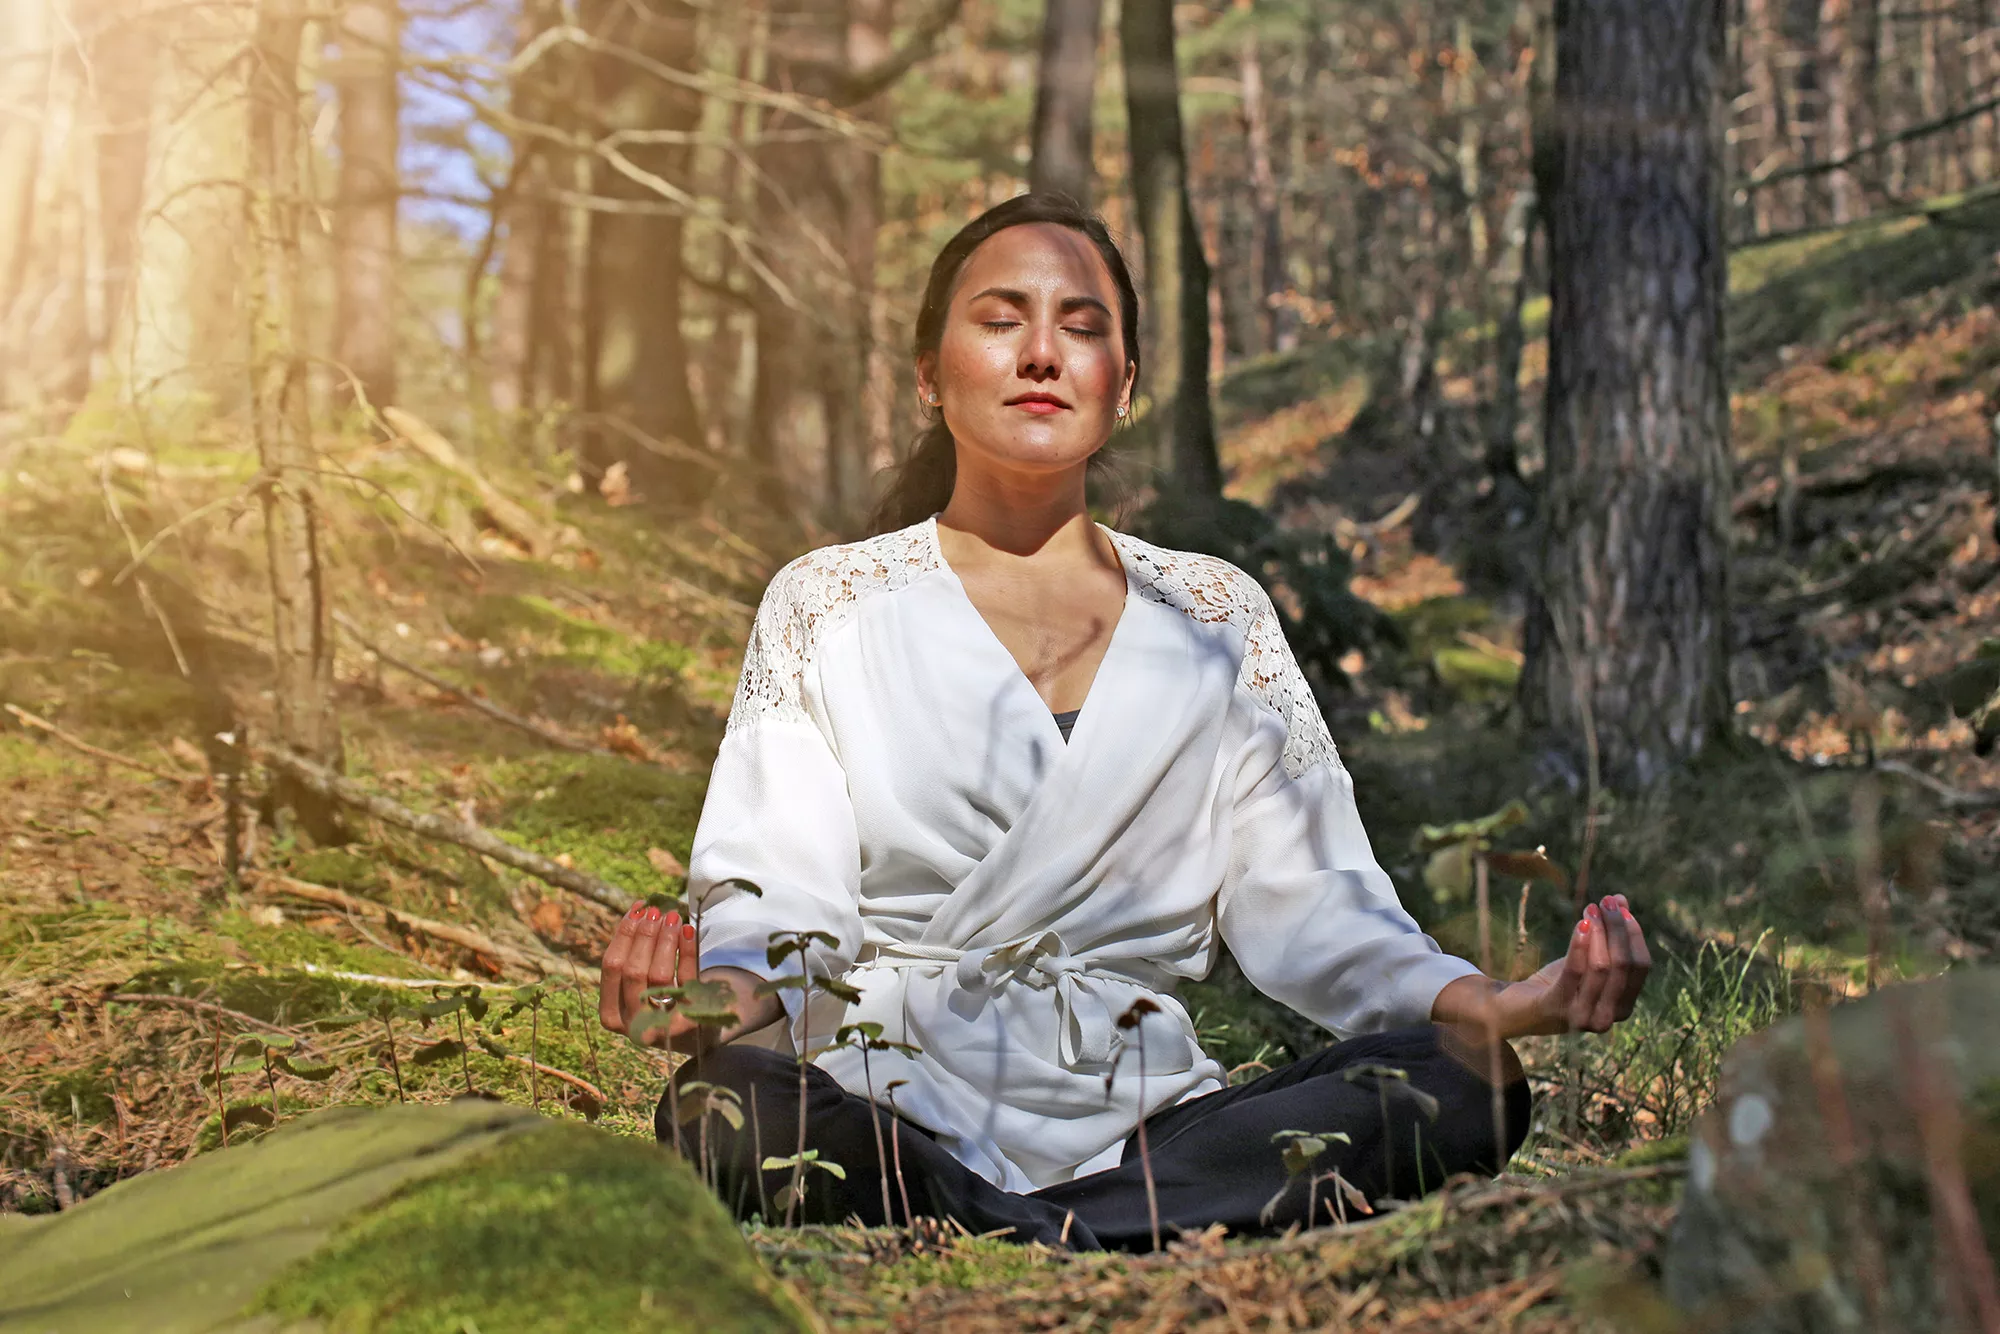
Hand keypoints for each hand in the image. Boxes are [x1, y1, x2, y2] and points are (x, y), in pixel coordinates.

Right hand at [599, 904, 699, 1049]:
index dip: (623, 934)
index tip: (638, 909)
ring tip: (674, 917)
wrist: (697, 1033)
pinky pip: (686, 982)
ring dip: (665, 941)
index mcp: (611, 1013)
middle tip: (657, 910)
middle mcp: (632, 1024)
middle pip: (633, 971)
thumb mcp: (640, 985)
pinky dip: (687, 953)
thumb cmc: (662, 1001)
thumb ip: (634, 956)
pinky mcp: (689, 1023)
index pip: (611, 967)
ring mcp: (661, 1026)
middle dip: (645, 936)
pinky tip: (688, 931)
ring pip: (658, 976)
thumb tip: (640, 910)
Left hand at [1499, 893, 1651, 1036]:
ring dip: (1598, 932)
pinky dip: (1579, 945)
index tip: (1621, 907)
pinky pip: (1574, 972)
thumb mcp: (1587, 958)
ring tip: (1589, 908)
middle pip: (1623, 965)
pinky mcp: (1557, 1007)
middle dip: (1616, 928)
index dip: (1633, 934)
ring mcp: (1583, 1016)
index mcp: (1623, 1007)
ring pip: (1601, 967)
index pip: (1640, 966)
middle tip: (1606, 901)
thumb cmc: (1559, 982)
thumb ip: (1607, 935)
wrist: (1521, 1008)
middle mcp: (1608, 1017)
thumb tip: (1620, 900)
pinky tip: (1581, 924)